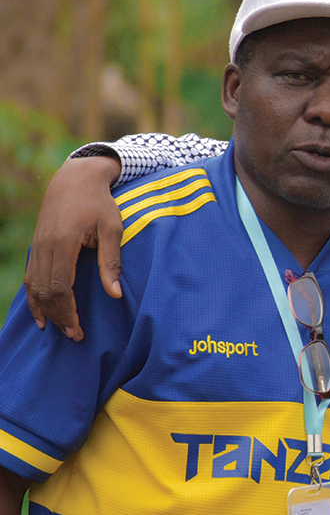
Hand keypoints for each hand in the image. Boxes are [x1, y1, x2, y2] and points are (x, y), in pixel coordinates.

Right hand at [23, 155, 123, 340]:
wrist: (76, 178)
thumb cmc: (100, 203)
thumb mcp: (113, 229)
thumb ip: (111, 262)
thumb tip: (114, 294)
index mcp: (63, 243)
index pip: (59, 287)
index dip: (67, 312)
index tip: (78, 330)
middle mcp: (45, 246)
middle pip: (45, 291)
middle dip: (58, 316)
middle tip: (74, 335)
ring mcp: (37, 246)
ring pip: (34, 286)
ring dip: (45, 310)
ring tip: (58, 329)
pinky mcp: (37, 246)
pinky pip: (30, 276)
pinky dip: (33, 296)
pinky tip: (40, 313)